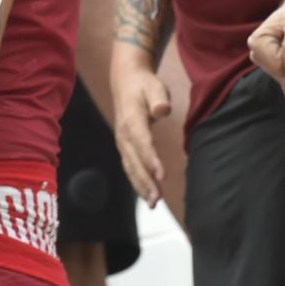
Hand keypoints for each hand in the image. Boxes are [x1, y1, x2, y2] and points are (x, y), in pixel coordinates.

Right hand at [111, 60, 172, 206]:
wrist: (126, 82)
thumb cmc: (144, 85)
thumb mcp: (154, 86)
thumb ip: (159, 99)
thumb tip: (162, 110)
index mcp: (131, 119)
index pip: (141, 141)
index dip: (150, 159)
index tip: (161, 175)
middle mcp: (123, 134)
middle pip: (134, 160)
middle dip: (145, 181)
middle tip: (156, 199)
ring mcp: (122, 142)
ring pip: (131, 167)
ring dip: (141, 186)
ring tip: (153, 203)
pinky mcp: (125, 147)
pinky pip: (130, 167)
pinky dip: (137, 183)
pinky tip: (147, 195)